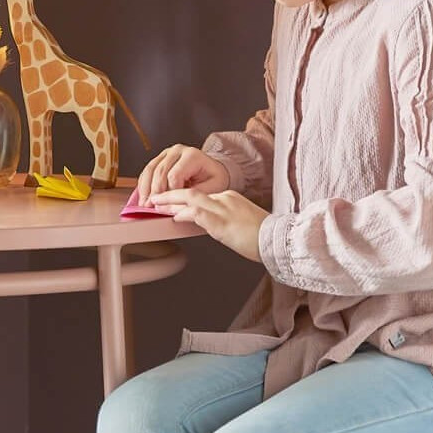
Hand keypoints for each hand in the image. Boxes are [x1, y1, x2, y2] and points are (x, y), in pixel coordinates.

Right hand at [136, 144, 230, 204]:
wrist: (213, 169)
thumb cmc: (213, 179)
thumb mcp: (212, 189)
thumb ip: (192, 197)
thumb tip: (172, 208)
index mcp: (192, 156)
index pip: (174, 175)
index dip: (169, 193)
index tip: (168, 206)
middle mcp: (178, 151)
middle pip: (160, 172)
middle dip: (154, 192)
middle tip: (151, 208)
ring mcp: (167, 153)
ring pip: (150, 170)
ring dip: (145, 189)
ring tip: (144, 205)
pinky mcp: (160, 158)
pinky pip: (147, 170)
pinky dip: (143, 184)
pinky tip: (143, 196)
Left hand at [148, 188, 267, 262]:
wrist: (278, 239)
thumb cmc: (263, 236)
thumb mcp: (241, 222)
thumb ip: (223, 219)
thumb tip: (208, 225)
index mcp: (229, 197)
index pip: (200, 194)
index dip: (180, 198)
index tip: (169, 202)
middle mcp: (225, 199)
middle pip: (191, 192)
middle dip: (169, 195)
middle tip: (154, 198)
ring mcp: (223, 209)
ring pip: (190, 200)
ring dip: (170, 203)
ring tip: (156, 206)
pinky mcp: (222, 222)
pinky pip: (197, 214)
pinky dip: (182, 214)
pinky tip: (173, 217)